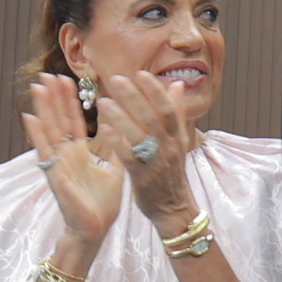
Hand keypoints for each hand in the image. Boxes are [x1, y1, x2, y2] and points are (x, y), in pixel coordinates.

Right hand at [25, 77, 125, 246]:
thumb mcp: (113, 168)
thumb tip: (119, 124)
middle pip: (58, 120)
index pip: (74, 121)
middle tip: (48, 73)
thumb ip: (114, 146)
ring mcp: (58, 163)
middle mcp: (66, 155)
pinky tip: (29, 117)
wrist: (95, 230)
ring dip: (43, 108)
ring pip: (49, 130)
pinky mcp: (55, 174)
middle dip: (54, 98)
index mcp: (80, 153)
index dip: (70, 101)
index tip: (68, 79)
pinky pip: (45, 151)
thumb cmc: (101, 203)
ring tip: (38, 87)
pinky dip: (36, 134)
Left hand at [97, 69, 204, 218]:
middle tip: (116, 79)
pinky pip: (130, 156)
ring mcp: (157, 161)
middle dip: (135, 97)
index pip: (169, 108)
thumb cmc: (170, 172)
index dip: (155, 90)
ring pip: (141, 135)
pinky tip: (104, 129)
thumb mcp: (178, 141)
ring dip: (122, 116)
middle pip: (153, 117)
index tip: (141, 73)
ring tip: (103, 101)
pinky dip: (117, 141)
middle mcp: (169, 146)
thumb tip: (177, 85)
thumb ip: (177, 113)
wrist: (173, 208)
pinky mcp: (143, 177)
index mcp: (178, 136)